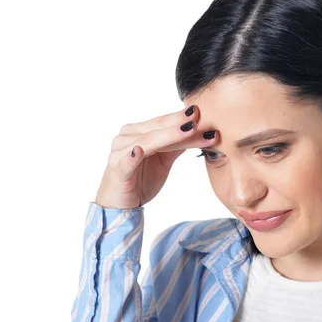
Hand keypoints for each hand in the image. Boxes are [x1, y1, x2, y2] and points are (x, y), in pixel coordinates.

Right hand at [94, 105, 217, 208]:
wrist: (120, 206)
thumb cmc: (140, 180)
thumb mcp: (163, 161)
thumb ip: (175, 146)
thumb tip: (196, 131)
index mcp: (137, 131)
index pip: (164, 123)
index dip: (183, 118)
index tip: (204, 114)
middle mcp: (127, 137)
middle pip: (157, 128)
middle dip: (180, 123)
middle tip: (200, 117)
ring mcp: (120, 152)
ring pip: (148, 141)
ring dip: (170, 135)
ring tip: (189, 129)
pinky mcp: (117, 169)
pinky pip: (127, 161)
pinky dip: (132, 155)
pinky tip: (139, 151)